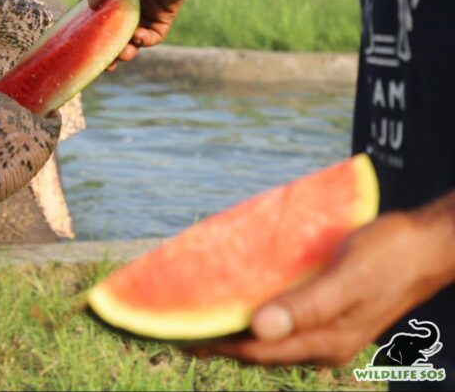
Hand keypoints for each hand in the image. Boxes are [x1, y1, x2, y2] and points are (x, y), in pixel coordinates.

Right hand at [86, 0, 204, 66]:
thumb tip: (92, 5)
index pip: (96, 14)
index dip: (86, 27)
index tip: (77, 41)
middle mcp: (127, 6)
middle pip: (112, 33)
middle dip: (106, 49)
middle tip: (102, 62)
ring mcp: (144, 14)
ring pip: (131, 40)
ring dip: (125, 51)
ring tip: (120, 56)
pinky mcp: (161, 19)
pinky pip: (151, 37)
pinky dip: (143, 40)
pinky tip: (138, 37)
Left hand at [191, 210, 453, 366]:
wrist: (428, 245)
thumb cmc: (389, 255)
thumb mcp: (348, 278)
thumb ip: (306, 306)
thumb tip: (258, 327)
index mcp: (325, 341)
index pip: (256, 351)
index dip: (214, 345)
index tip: (172, 335)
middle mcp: (321, 342)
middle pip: (256, 348)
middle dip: (214, 340)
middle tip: (167, 327)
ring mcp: (324, 329)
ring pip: (266, 335)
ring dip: (230, 327)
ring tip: (190, 315)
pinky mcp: (325, 311)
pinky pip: (280, 318)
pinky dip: (252, 312)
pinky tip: (233, 298)